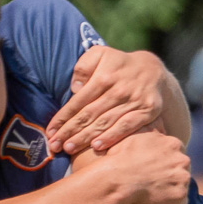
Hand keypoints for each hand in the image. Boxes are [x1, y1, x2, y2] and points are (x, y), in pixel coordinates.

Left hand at [47, 46, 169, 154]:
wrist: (153, 70)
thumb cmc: (118, 65)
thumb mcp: (100, 54)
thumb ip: (83, 67)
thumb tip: (75, 88)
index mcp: (104, 77)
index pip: (78, 101)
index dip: (63, 118)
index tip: (50, 132)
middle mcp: (118, 90)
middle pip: (89, 115)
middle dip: (70, 131)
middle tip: (55, 145)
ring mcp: (133, 101)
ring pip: (105, 123)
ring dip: (85, 137)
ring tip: (69, 149)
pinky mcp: (147, 111)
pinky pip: (127, 126)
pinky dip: (112, 137)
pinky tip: (97, 146)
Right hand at [101, 131, 190, 203]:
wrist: (118, 179)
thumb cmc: (121, 158)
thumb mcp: (135, 136)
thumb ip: (149, 134)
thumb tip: (152, 125)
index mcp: (174, 144)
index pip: (175, 154)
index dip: (164, 163)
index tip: (153, 170)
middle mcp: (183, 160)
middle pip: (181, 169)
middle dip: (170, 175)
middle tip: (153, 183)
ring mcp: (184, 179)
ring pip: (180, 186)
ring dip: (170, 190)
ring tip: (151, 194)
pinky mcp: (181, 197)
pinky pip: (178, 203)